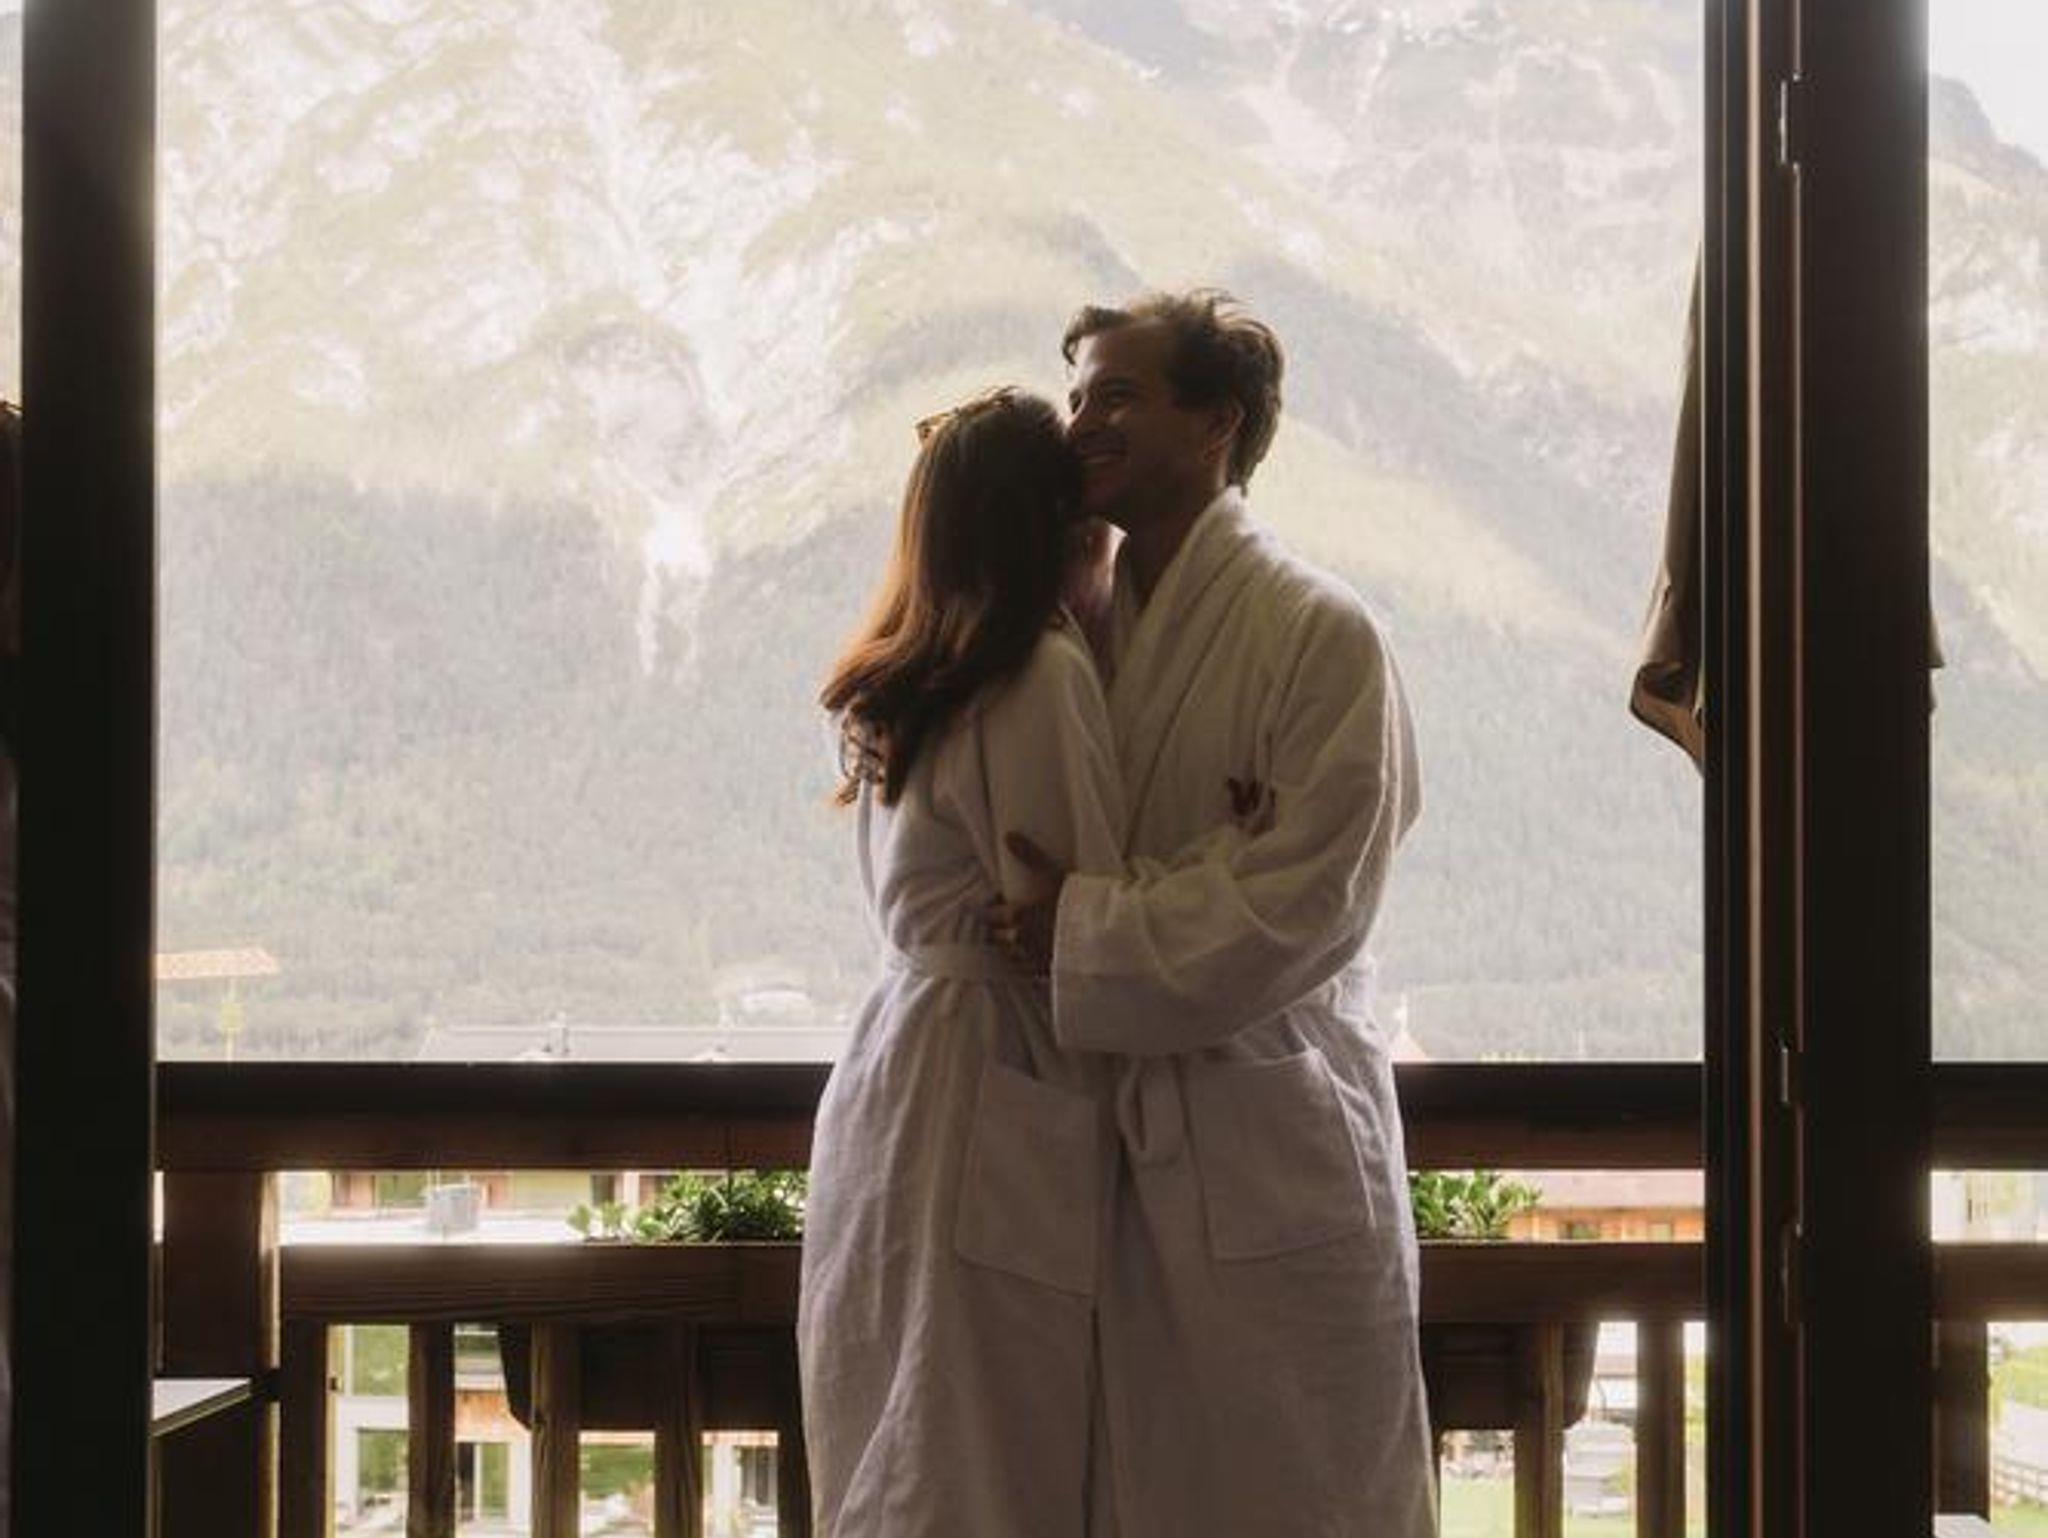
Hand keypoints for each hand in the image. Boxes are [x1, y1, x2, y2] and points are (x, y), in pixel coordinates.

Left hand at [985, 832, 1068, 973]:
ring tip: (1017, 943)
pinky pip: (1028, 972)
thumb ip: (1030, 855)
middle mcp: (1021, 938)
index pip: (990, 915)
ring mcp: (1033, 958)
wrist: (1102, 935)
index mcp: (1019, 915)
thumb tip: (1008, 835)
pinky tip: (1034, 960)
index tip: (995, 906)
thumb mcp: (1054, 873)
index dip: (990, 910)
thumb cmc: (1077, 902)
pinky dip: (1027, 966)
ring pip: (1010, 957)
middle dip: (997, 932)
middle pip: (997, 939)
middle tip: (1001, 927)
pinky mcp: (1048, 972)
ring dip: (1010, 950)